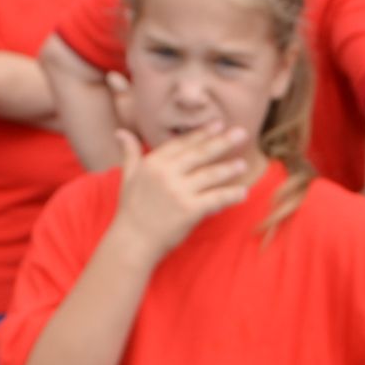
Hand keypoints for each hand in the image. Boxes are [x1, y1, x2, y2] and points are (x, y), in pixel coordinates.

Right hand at [112, 124, 255, 263]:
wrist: (133, 241)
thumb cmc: (131, 210)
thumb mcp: (128, 177)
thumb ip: (130, 153)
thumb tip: (120, 132)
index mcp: (153, 163)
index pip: (182, 144)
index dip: (201, 134)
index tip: (218, 124)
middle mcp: (166, 174)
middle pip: (200, 154)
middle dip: (222, 142)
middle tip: (242, 133)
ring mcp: (178, 192)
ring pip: (210, 176)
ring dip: (229, 169)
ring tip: (243, 164)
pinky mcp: (189, 210)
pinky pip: (215, 199)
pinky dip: (231, 195)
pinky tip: (243, 192)